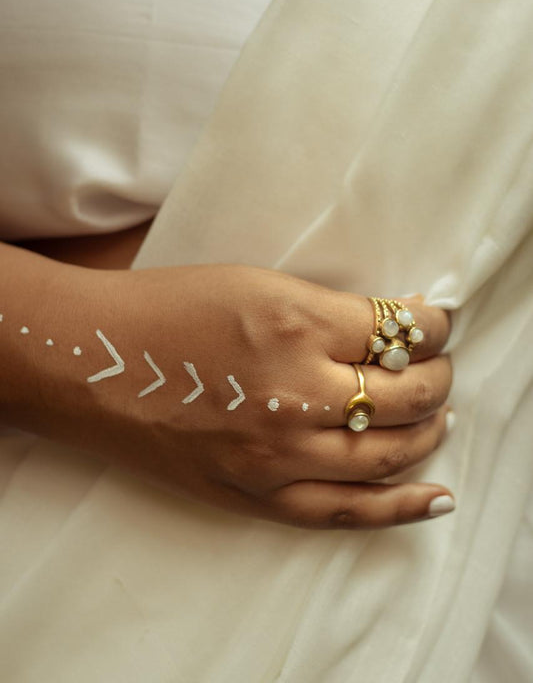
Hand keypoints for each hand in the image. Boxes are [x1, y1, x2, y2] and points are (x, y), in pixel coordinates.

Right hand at [41, 264, 451, 529]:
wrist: (91, 361)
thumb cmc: (167, 309)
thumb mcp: (257, 283)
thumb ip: (332, 308)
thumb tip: (403, 318)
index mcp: (295, 323)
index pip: (401, 331)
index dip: (434, 324)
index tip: (437, 321)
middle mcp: (293, 393)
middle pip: (407, 394)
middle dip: (438, 375)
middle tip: (437, 365)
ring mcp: (275, 454)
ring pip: (388, 454)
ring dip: (428, 431)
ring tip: (436, 416)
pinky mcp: (254, 495)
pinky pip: (345, 512)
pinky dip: (401, 508)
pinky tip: (437, 497)